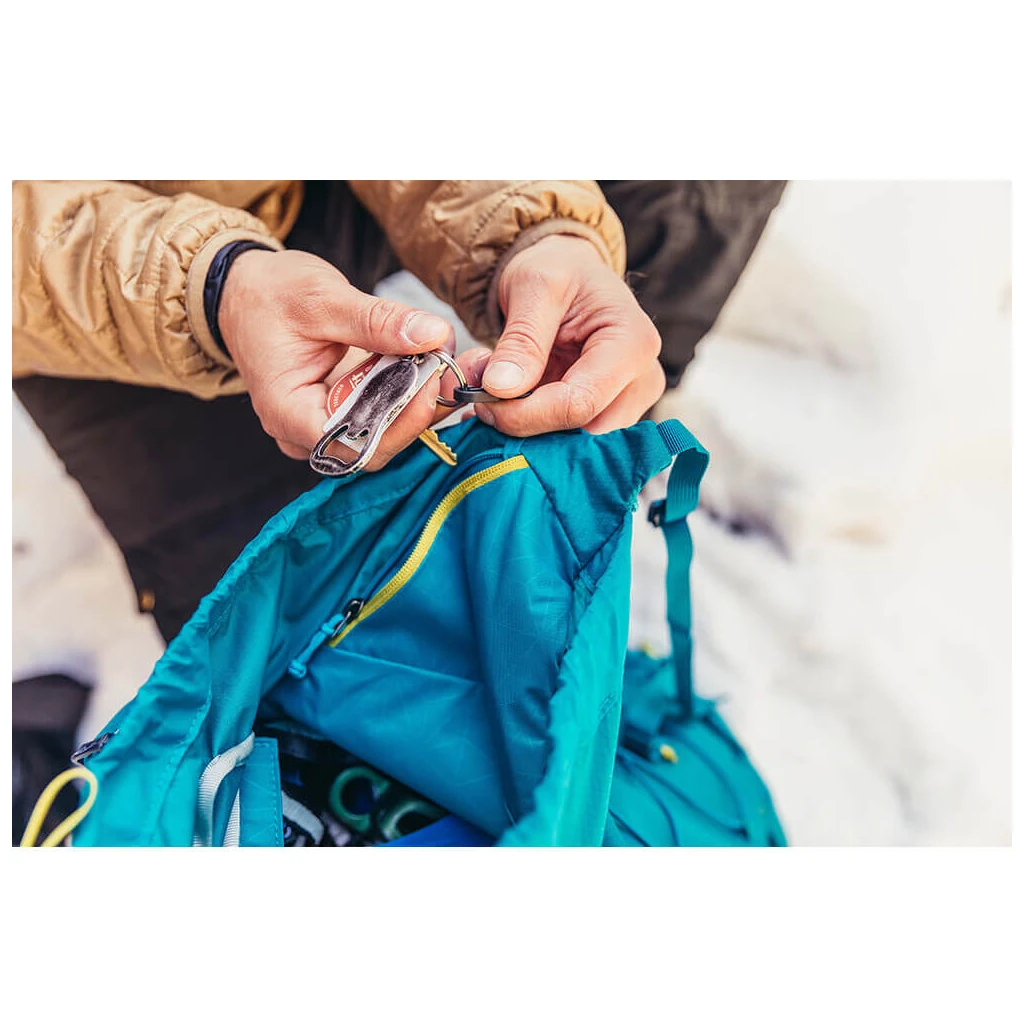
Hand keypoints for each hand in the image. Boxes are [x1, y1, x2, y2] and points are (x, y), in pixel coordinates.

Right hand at [218, 249, 453, 468]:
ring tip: (446, 362)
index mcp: (287, 412)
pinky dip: (411, 393)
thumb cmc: (270, 295)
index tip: (428, 385)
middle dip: (416, 412)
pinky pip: (385, 415)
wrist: (248, 291)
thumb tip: (433, 335)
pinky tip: (432, 365)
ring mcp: (327, 426)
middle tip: (449, 368)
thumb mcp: (322, 298)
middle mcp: (305, 432)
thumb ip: (377, 321)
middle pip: (374, 446)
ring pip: (386, 434)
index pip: (349, 444)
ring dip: (421, 402)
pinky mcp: (347, 412)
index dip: (395, 425)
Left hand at [471, 234, 664, 434]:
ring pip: (574, 443)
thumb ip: (521, 339)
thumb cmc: (558, 270)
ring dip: (527, 428)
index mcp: (633, 343)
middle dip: (527, 426)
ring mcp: (629, 403)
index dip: (527, 415)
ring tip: (496, 394)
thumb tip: (501, 388)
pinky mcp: (608, 414)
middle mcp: (642, 380)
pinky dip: (533, 427)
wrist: (567, 271)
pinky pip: (568, 438)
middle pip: (582, 433)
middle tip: (483, 402)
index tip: (484, 403)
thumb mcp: (534, 286)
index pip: (581, 403)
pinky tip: (511, 402)